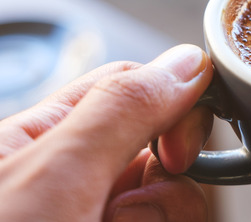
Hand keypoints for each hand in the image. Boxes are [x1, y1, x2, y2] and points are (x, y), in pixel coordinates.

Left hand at [0, 44, 213, 221]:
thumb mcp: (56, 177)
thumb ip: (124, 110)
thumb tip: (191, 61)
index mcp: (42, 137)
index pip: (133, 86)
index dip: (175, 109)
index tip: (179, 153)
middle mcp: (70, 178)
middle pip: (162, 148)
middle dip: (169, 179)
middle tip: (128, 213)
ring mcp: (94, 213)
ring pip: (172, 199)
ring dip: (163, 217)